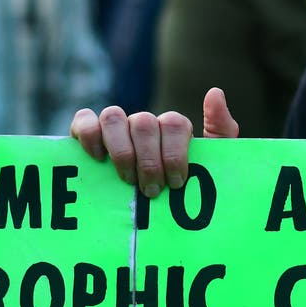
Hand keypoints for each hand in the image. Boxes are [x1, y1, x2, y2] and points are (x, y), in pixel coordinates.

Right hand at [70, 87, 239, 197]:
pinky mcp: (88, 133)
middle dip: (149, 161)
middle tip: (152, 191)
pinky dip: (89, 134)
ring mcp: (117, 126)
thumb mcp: (212, 166)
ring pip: (114, 117)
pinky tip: (98, 157)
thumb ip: (221, 129)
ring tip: (128, 180)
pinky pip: (84, 120)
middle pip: (144, 123)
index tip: (176, 183)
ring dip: (121, 151)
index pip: (174, 123)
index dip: (174, 153)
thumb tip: (215, 92)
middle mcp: (144, 123)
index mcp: (173, 127)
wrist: (162, 214)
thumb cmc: (183, 189)